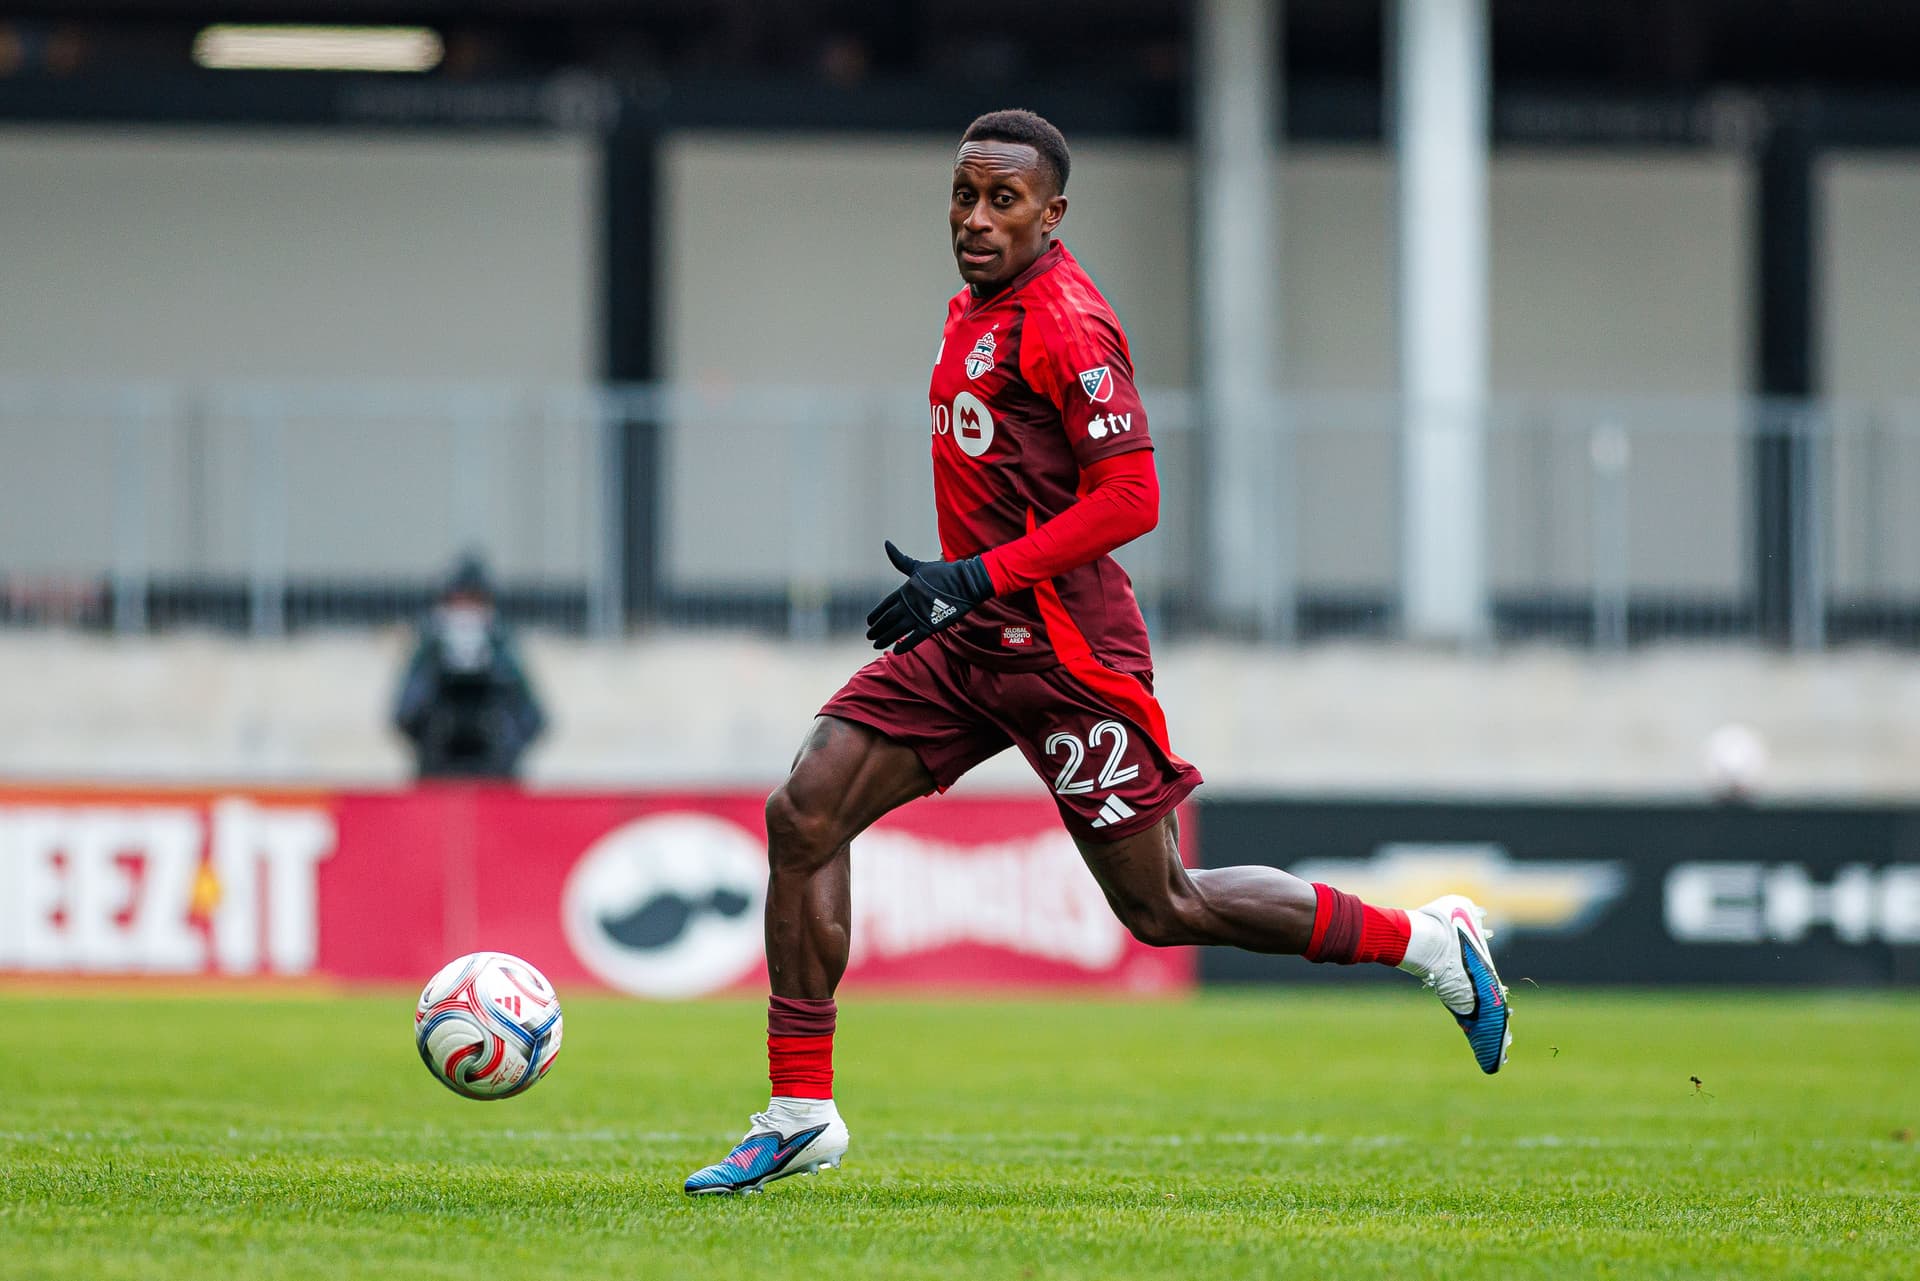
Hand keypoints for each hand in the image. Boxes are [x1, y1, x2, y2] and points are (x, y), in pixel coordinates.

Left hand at [864, 540, 994, 653]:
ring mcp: (919, 616)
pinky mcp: (931, 625)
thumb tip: (886, 543)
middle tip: (869, 636)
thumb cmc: (942, 573)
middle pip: (888, 620)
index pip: (885, 605)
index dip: (876, 614)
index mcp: (904, 590)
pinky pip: (914, 639)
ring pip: (897, 631)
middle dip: (877, 629)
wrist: (965, 583)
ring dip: (885, 638)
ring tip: (876, 644)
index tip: (869, 622)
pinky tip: (896, 651)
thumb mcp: (918, 566)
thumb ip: (900, 560)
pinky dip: (904, 646)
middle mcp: (909, 604)